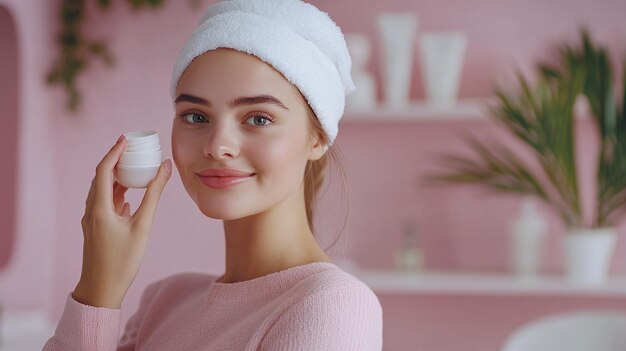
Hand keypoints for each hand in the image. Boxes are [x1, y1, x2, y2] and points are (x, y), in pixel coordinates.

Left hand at [72, 134, 171, 308]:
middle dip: (116, 160)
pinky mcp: (96, 228)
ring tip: (134, 168)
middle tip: (133, 149)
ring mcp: (92, 220)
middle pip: (101, 177)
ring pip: (102, 190)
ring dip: (117, 177)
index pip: (104, 169)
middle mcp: (91, 210)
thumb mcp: (143, 225)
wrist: (101, 290)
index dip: (114, 151)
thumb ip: (154, 195)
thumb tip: (164, 168)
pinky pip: (104, 203)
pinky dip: (117, 193)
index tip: (127, 138)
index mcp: (99, 207)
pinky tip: (129, 197)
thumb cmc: (122, 260)